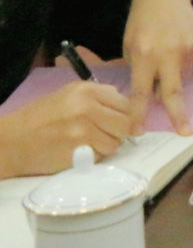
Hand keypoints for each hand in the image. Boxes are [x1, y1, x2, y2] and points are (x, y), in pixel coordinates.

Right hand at [0, 80, 132, 177]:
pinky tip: (79, 152)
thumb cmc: (40, 117)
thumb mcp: (69, 95)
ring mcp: (83, 132)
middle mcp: (88, 108)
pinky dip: (94, 157)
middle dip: (118, 132)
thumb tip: (127, 109)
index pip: (124, 103)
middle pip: (124, 124)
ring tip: (88, 143)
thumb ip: (98, 97)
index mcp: (87, 90)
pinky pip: (100, 156)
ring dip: (106, 146)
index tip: (116, 122)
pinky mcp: (78, 154)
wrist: (11, 141)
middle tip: (103, 135)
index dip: (123, 115)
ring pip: (115, 143)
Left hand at [124, 0, 192, 134]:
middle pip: (173, 92)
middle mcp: (168, 53)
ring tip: (166, 56)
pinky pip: (192, 65)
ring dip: (173, 77)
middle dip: (178, 115)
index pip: (141, 92)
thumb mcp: (130, 46)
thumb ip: (139, 70)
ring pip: (182, 77)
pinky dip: (183, 64)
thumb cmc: (140, 23)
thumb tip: (152, 96)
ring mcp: (188, 48)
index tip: (138, 132)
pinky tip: (177, 48)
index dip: (139, 114)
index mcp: (144, 55)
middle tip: (185, 133)